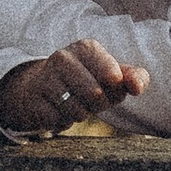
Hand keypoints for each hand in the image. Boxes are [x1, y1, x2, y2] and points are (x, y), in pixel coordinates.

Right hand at [0, 41, 145, 137]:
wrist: (40, 88)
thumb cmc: (86, 81)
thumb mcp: (113, 77)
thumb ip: (136, 78)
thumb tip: (137, 87)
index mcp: (87, 48)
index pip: (114, 77)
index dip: (115, 89)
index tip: (109, 84)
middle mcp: (63, 57)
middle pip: (96, 95)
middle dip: (98, 104)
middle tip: (90, 98)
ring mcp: (45, 77)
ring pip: (77, 110)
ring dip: (80, 114)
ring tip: (73, 103)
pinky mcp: (33, 99)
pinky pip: (58, 121)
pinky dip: (62, 121)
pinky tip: (56, 109)